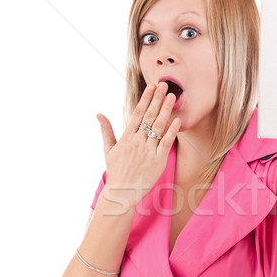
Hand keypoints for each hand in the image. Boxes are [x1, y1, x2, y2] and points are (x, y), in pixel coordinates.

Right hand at [96, 81, 180, 208]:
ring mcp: (148, 151)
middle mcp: (137, 141)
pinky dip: (172, 131)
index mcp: (126, 137)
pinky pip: (166, 143)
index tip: (152, 86)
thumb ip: (106, 130)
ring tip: (173, 97)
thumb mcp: (108, 149)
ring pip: (158, 126)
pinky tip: (177, 120)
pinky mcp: (158, 161)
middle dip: (157, 99)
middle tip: (165, 84)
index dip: (146, 98)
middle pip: (149, 116)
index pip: (137, 113)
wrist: (122, 192)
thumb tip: (98, 114)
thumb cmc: (116, 171)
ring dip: (166, 110)